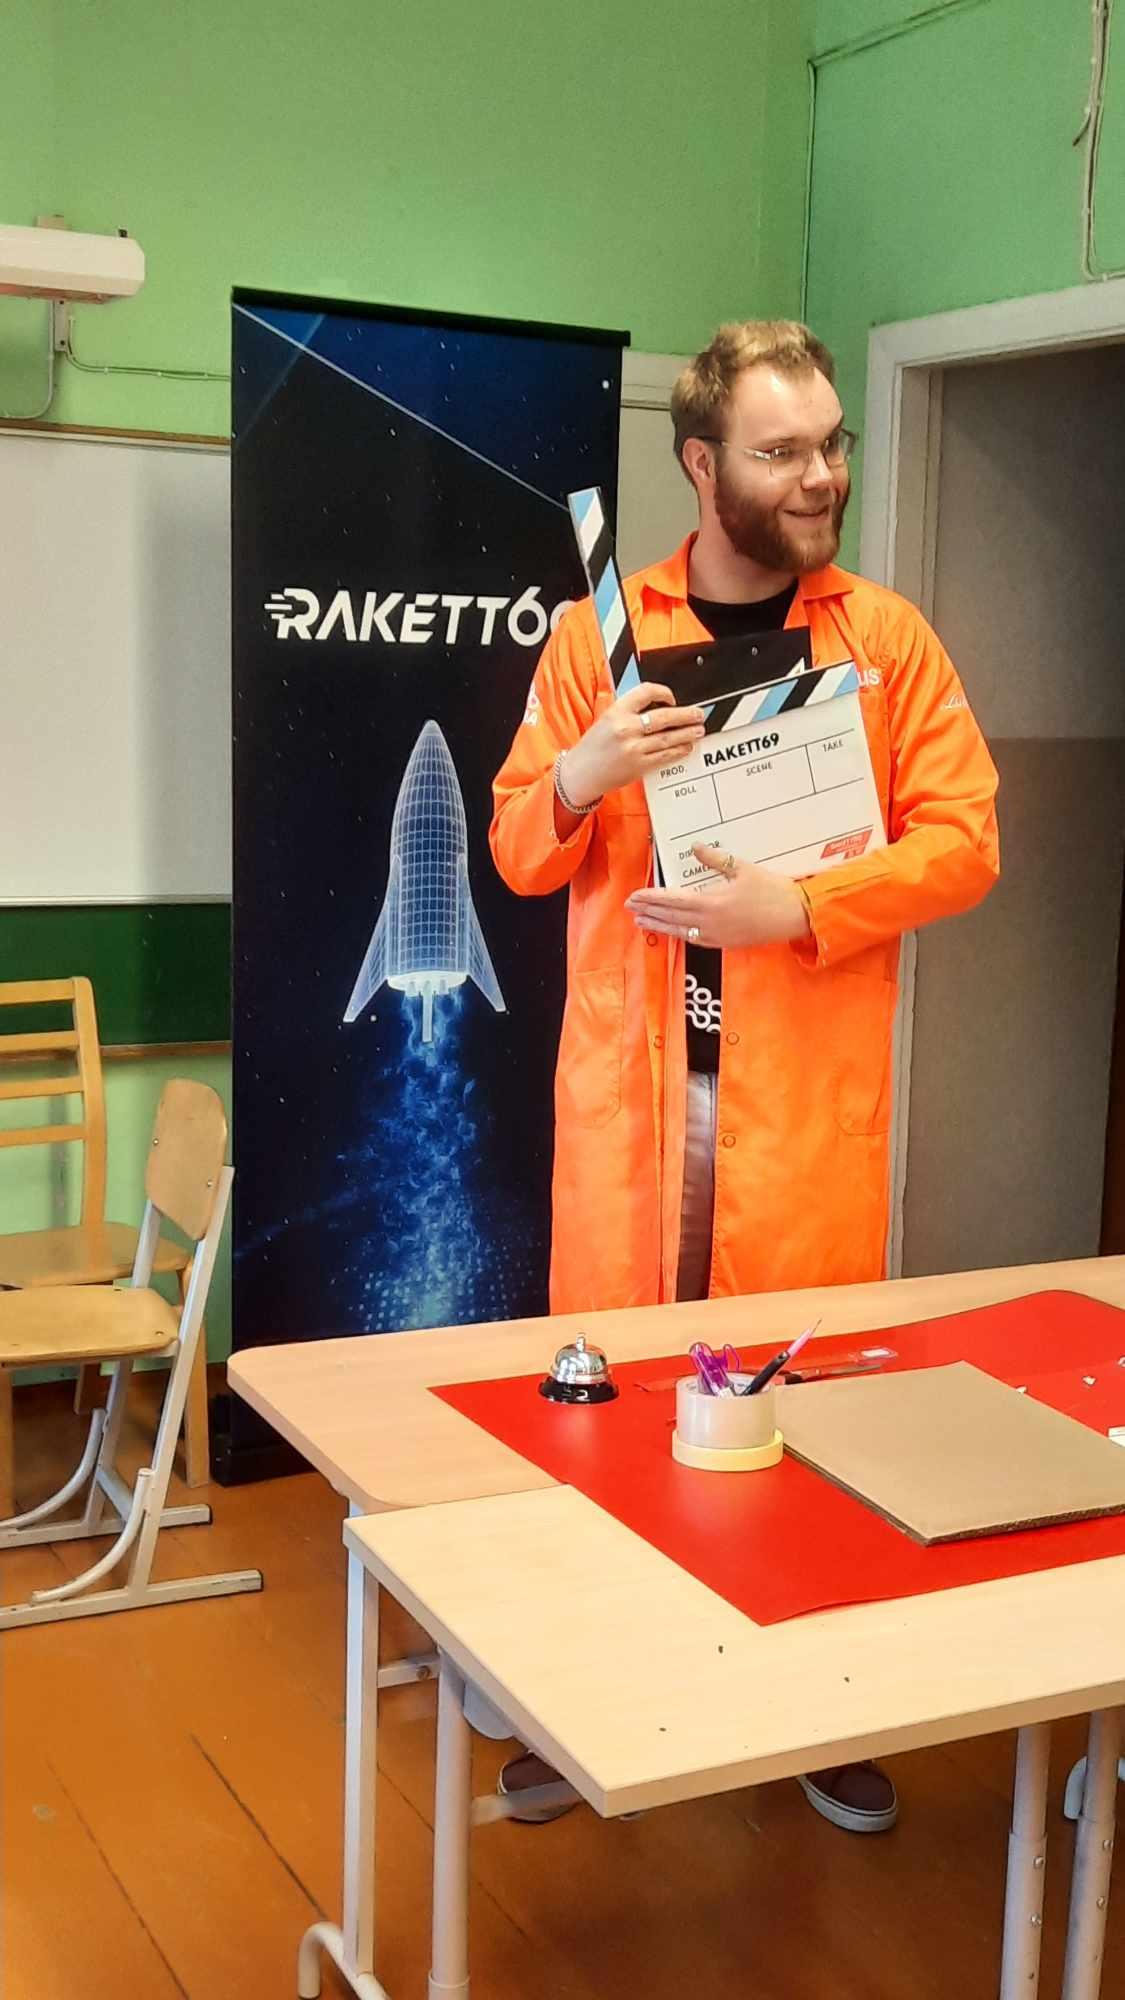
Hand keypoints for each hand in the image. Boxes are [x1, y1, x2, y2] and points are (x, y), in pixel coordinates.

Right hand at [560, 683, 705, 807]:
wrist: (581, 772)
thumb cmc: (593, 747)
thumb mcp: (606, 719)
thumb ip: (629, 711)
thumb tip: (657, 707)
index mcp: (616, 711)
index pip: (647, 692)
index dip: (664, 692)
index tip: (672, 698)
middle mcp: (626, 728)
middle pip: (664, 716)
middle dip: (686, 715)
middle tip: (698, 714)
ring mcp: (634, 747)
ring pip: (668, 737)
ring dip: (687, 733)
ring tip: (698, 730)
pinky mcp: (639, 765)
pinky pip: (665, 756)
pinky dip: (678, 750)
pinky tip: (686, 747)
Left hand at [626, 844, 810, 949]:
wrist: (795, 916)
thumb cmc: (772, 890)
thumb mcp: (743, 869)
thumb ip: (715, 859)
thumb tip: (694, 847)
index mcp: (710, 903)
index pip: (672, 900)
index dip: (651, 898)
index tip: (634, 896)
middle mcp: (708, 923)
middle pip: (670, 918)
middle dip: (649, 912)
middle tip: (629, 908)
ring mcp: (716, 936)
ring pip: (679, 931)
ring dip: (659, 925)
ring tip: (642, 922)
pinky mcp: (725, 943)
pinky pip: (694, 939)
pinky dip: (678, 934)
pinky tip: (673, 931)